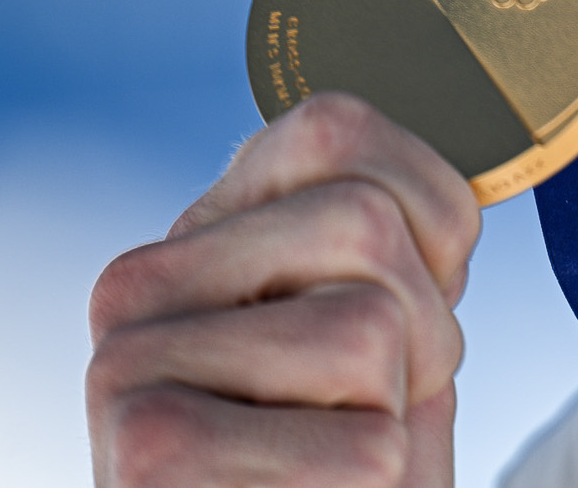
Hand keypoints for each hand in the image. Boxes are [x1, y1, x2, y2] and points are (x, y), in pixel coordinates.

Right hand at [87, 93, 481, 486]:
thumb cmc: (350, 465)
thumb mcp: (389, 331)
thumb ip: (396, 236)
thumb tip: (451, 152)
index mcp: (201, 232)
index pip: (340, 126)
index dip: (428, 218)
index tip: (406, 302)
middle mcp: (140, 284)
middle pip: (364, 223)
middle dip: (420, 325)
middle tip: (373, 404)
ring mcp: (126, 365)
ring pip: (370, 326)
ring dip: (398, 412)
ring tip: (336, 458)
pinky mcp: (145, 451)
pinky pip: (363, 440)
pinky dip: (375, 482)